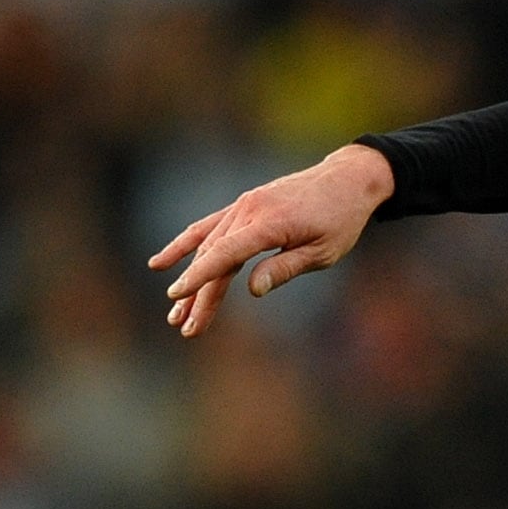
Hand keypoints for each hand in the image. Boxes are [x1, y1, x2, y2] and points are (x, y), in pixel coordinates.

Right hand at [148, 143, 396, 336]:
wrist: (345, 180)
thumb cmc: (340, 220)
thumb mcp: (323, 251)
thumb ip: (285, 268)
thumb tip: (252, 289)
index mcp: (269, 223)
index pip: (225, 253)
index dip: (199, 277)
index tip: (178, 296)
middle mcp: (248, 211)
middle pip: (214, 257)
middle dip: (196, 295)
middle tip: (184, 328)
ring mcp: (242, 207)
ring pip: (208, 246)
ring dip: (190, 279)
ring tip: (176, 313)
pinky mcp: (242, 207)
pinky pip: (208, 227)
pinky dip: (185, 245)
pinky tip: (162, 263)